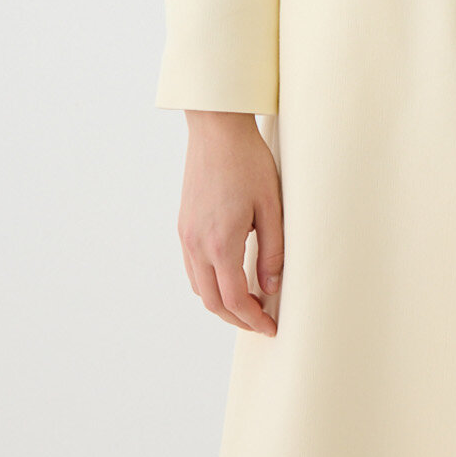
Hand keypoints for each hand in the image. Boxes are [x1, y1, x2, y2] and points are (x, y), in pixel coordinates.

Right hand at [177, 110, 283, 336]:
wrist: (217, 129)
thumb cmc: (248, 162)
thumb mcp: (271, 206)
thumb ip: (272, 251)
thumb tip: (271, 287)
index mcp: (220, 244)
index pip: (234, 299)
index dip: (253, 319)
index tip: (270, 327)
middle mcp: (197, 245)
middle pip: (212, 302)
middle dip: (237, 318)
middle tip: (261, 322)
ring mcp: (186, 235)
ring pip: (198, 287)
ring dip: (221, 302)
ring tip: (248, 302)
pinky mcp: (183, 224)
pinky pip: (192, 268)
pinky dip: (209, 282)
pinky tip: (228, 276)